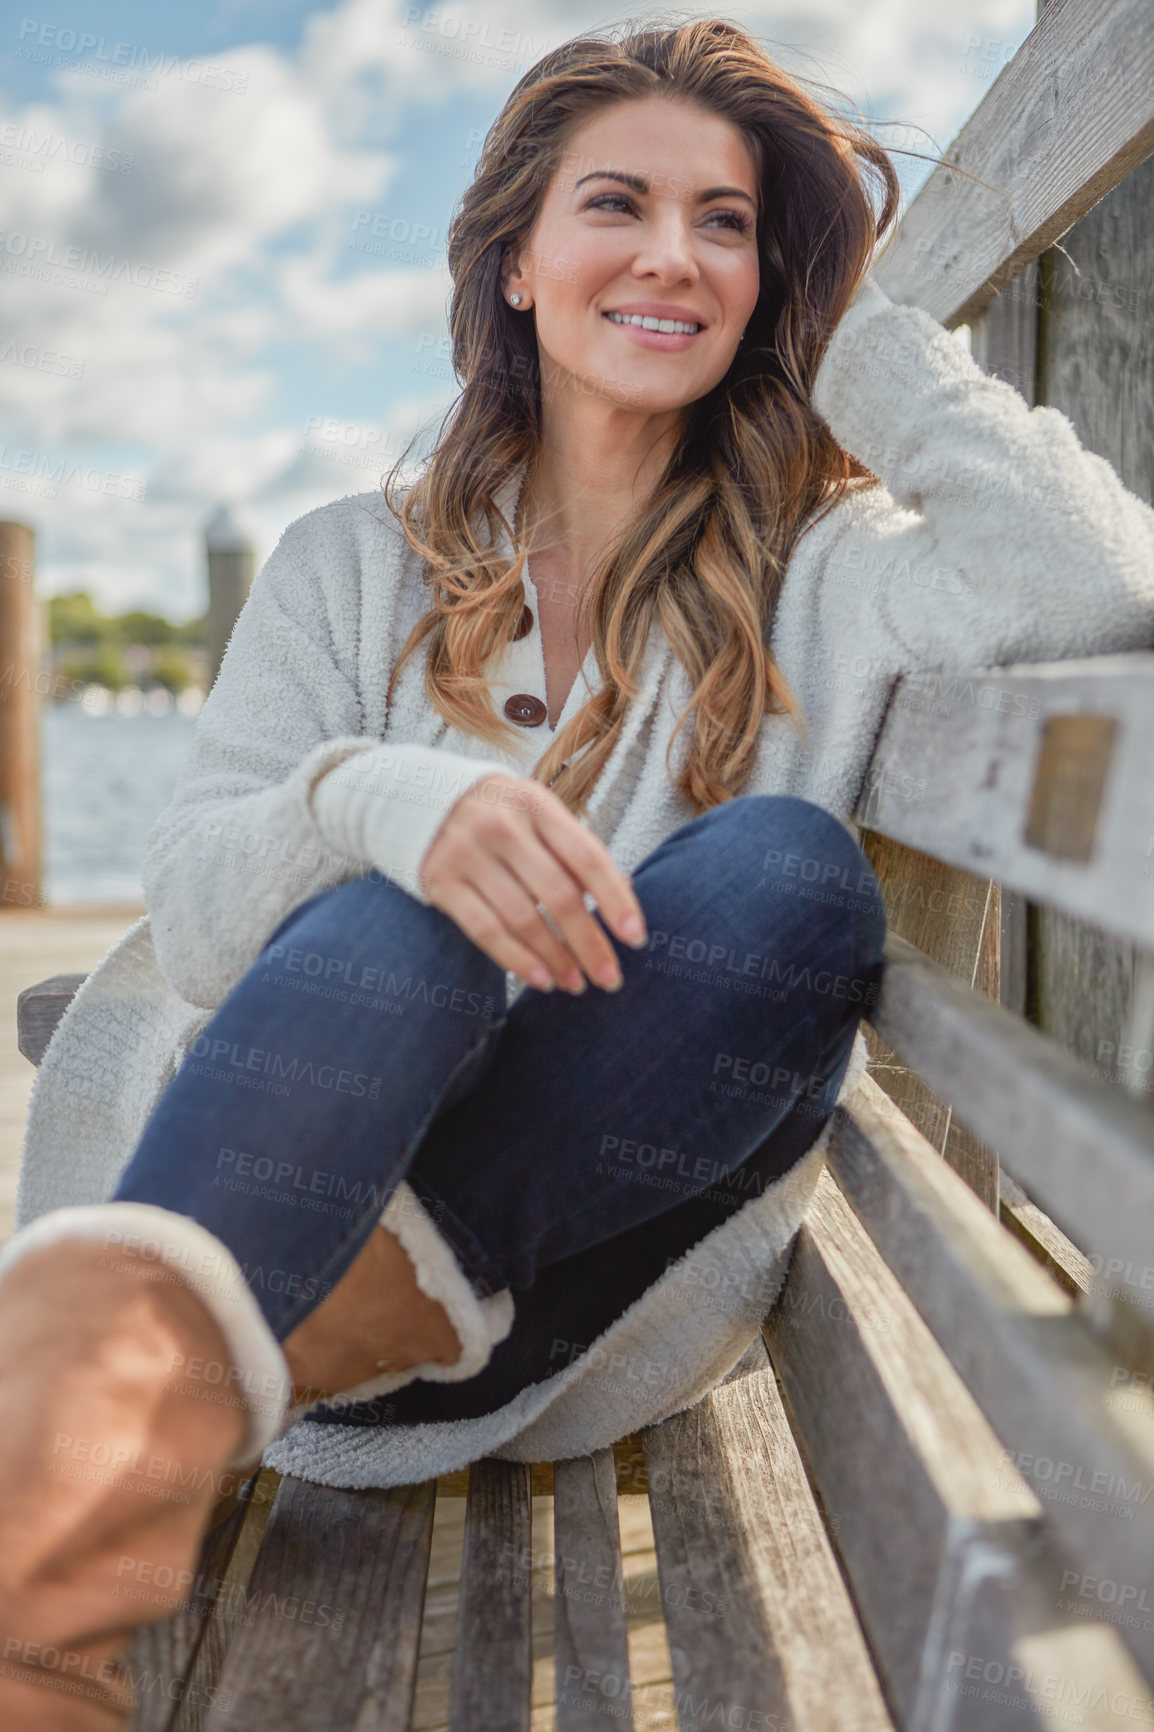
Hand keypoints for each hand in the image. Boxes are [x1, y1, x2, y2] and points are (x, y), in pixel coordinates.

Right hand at [418, 771, 647, 992]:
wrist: (413, 798)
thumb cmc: (497, 813)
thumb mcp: (537, 814)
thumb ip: (575, 849)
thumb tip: (625, 892)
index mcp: (537, 804)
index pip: (587, 857)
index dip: (615, 900)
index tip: (635, 937)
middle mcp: (503, 826)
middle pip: (558, 895)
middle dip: (589, 943)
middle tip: (610, 978)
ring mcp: (468, 853)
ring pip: (523, 918)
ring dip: (556, 958)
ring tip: (576, 984)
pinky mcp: (440, 881)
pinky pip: (485, 929)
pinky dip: (516, 959)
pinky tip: (541, 979)